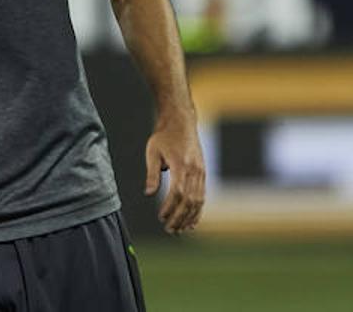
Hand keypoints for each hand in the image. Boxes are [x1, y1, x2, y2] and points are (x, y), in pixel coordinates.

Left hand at [145, 114, 205, 233]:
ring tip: (179, 229)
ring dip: (189, 217)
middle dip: (179, 217)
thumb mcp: (153, 152)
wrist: (181, 123)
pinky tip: (191, 221)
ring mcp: (201, 173)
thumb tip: (149, 194)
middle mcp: (195, 171)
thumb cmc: (164, 137)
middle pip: (189, 201)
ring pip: (198, 201)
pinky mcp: (203, 174)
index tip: (161, 217)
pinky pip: (202, 196)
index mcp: (181, 165)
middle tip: (169, 229)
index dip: (170, 207)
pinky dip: (197, 211)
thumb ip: (152, 174)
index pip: (178, 192)